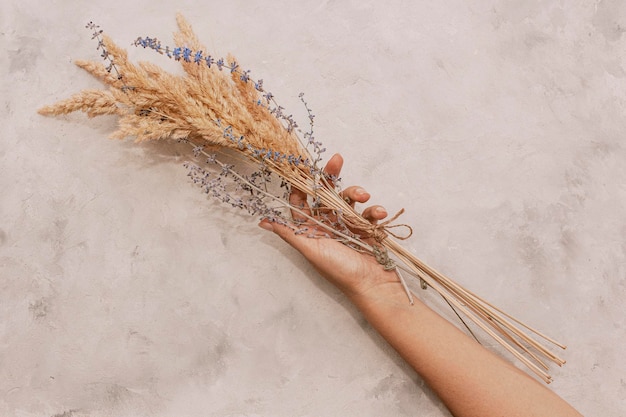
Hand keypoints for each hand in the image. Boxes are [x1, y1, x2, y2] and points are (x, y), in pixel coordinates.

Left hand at [258, 154, 402, 299]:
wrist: (373, 285)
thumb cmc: (339, 270)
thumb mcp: (311, 249)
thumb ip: (289, 232)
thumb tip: (262, 221)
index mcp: (311, 229)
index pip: (302, 200)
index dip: (301, 183)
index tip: (305, 165)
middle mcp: (327, 225)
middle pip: (326, 193)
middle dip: (331, 176)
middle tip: (336, 159)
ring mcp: (348, 226)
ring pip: (349, 199)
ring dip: (357, 193)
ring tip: (364, 196)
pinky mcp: (367, 228)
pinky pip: (368, 212)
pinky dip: (374, 210)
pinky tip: (378, 214)